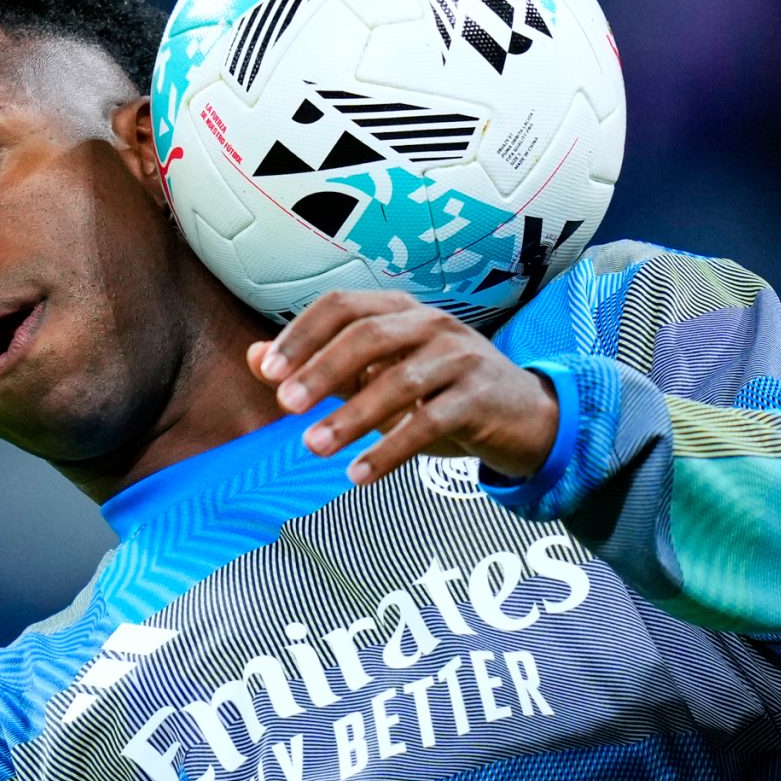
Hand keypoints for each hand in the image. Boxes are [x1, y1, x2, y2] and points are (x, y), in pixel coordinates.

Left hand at [250, 290, 557, 485]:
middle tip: (286, 405)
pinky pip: (430, 423)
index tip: (269, 372)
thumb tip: (255, 359)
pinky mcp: (480, 399)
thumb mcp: (379, 376)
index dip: (302, 334)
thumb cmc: (442, 392)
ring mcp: (460, 358)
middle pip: (368, 336)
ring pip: (399, 381)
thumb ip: (321, 367)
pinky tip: (359, 474)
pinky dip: (391, 451)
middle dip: (322, 370)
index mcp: (400, 311)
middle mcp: (431, 325)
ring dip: (352, 416)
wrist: (525, 415)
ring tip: (314, 447)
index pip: (342, 306)